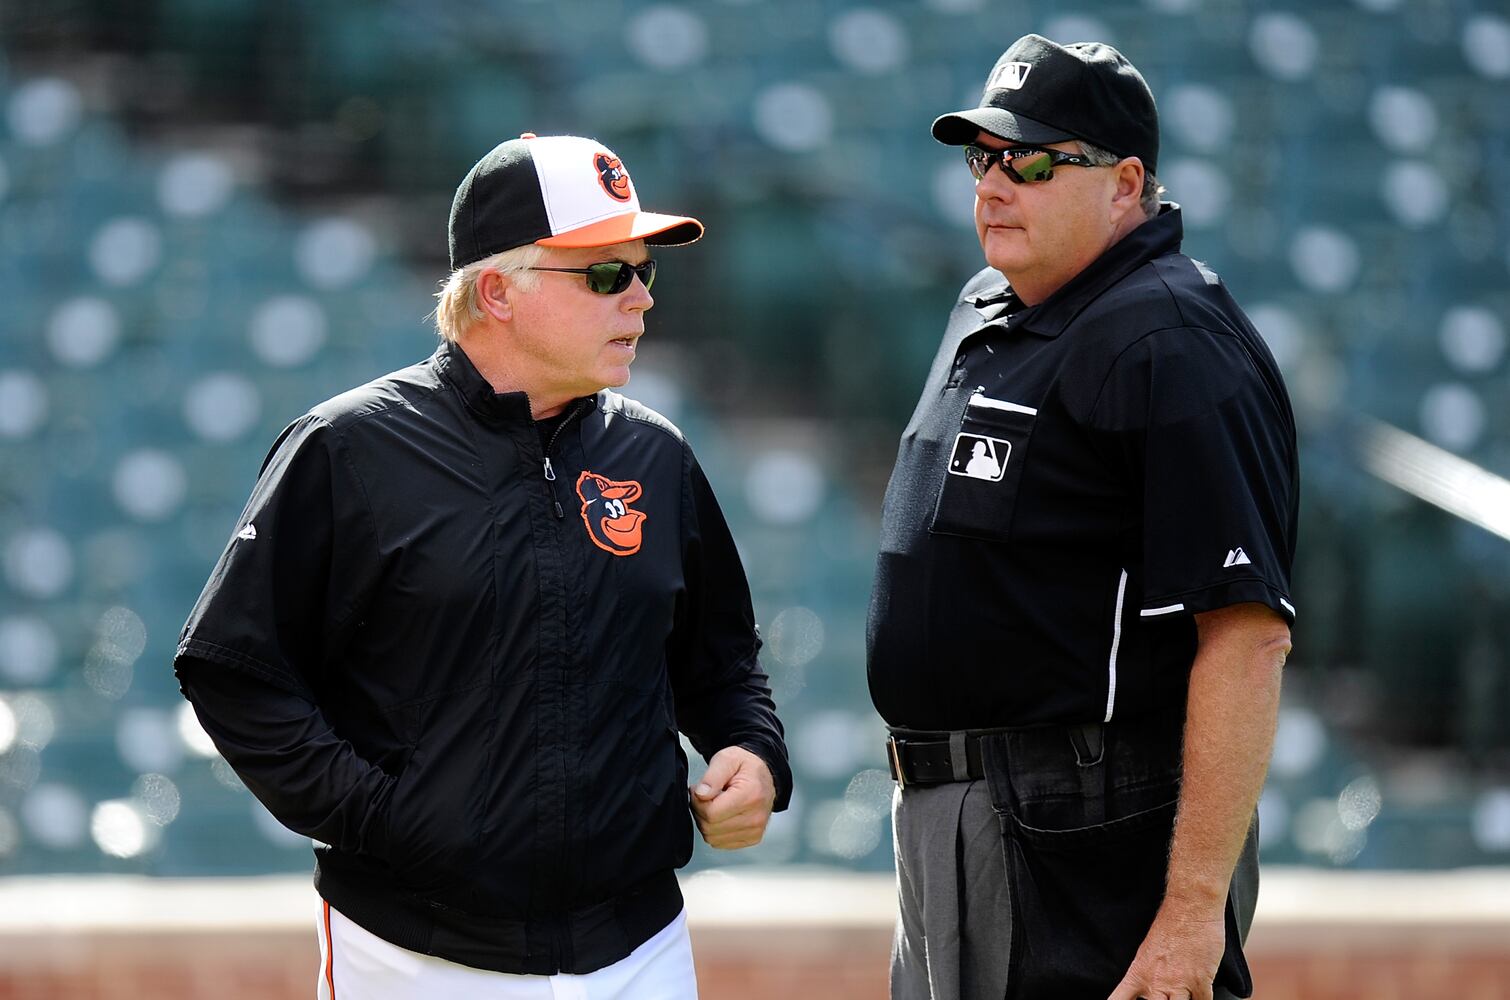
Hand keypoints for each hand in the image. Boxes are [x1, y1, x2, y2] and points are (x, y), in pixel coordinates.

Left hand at [689, 746, 775, 849]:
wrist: (764, 775)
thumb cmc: (746, 767)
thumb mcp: (727, 758)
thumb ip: (712, 776)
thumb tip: (701, 794)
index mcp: (751, 794)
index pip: (711, 812)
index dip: (697, 802)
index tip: (699, 790)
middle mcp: (756, 816)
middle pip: (710, 827)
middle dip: (700, 811)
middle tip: (706, 796)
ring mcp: (755, 830)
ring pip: (713, 838)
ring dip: (706, 822)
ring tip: (714, 805)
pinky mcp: (752, 838)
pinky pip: (720, 843)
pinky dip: (715, 831)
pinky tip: (721, 815)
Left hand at [1106, 898, 1225, 999]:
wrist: (1190, 908)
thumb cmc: (1170, 924)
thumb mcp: (1147, 951)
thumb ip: (1146, 974)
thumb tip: (1147, 989)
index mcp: (1139, 973)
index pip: (1120, 999)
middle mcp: (1157, 983)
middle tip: (1163, 997)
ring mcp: (1180, 984)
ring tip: (1180, 994)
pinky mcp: (1201, 981)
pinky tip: (1199, 996)